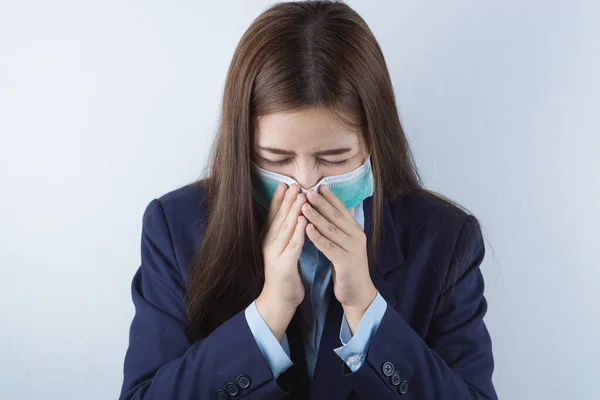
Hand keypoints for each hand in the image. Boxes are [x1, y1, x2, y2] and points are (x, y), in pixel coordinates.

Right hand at [256, 182, 307, 339]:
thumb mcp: (282, 251)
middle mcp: (269, 244)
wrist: (278, 301)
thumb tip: (293, 216)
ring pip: (285, 228)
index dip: (279, 199)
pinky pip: (292, 246)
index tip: (286, 183)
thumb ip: (286, 234)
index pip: (274, 215)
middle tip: (294, 183)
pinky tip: (304, 222)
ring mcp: (275, 254)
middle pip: (279, 218)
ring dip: (293, 211)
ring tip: (301, 196)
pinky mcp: (283, 266)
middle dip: (287, 199)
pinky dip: (298, 233)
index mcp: (269, 239)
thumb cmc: (284, 275)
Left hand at [301, 184, 376, 331]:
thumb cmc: (348, 266)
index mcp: (356, 230)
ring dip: (316, 216)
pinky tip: (307, 229)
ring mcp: (353, 249)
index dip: (330, 197)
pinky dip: (317, 237)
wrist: (358, 293)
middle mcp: (357, 236)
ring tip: (304, 205)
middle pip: (336, 216)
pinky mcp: (346, 262)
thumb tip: (339, 207)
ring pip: (332, 229)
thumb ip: (341, 227)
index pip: (342, 209)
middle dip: (321, 202)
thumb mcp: (346, 243)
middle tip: (308, 190)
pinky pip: (329, 247)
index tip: (319, 185)